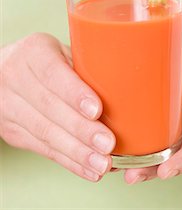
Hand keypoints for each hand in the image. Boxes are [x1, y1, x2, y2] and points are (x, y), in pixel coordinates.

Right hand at [0, 33, 115, 181]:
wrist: (4, 72)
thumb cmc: (47, 60)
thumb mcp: (63, 51)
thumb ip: (86, 66)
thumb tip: (130, 86)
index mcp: (34, 52)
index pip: (52, 73)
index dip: (74, 93)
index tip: (97, 110)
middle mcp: (16, 77)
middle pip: (49, 108)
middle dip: (81, 130)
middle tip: (108, 144)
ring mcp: (10, 106)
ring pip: (45, 133)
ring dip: (77, 152)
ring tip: (103, 163)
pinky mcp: (12, 132)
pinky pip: (43, 149)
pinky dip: (70, 161)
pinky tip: (89, 169)